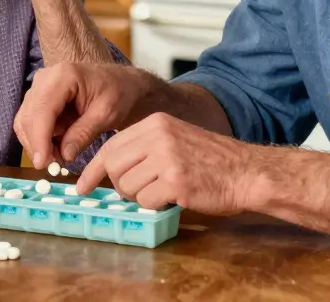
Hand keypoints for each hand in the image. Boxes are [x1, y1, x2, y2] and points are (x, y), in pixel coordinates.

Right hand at [13, 63, 152, 168]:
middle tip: (55, 167)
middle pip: (29, 116)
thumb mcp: (107, 115)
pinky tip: (56, 150)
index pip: (42, 109)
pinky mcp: (38, 99)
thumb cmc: (118, 94)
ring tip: (59, 159)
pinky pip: (30, 123)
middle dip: (38, 144)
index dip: (39, 138)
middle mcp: (45, 78)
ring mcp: (39, 87)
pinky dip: (39, 140)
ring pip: (25, 121)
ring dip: (37, 144)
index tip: (42, 163)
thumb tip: (64, 156)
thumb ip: (84, 134)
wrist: (120, 83)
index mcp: (64, 76)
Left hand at [75, 113, 252, 215]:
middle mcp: (158, 136)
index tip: (82, 186)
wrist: (247, 172)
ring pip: (127, 186)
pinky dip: (156, 206)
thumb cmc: (212, 161)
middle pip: (113, 166)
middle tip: (138, 191)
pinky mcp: (176, 181)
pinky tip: (176, 197)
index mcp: (156, 123)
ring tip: (164, 191)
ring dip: (140, 197)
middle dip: (118, 185)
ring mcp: (167, 158)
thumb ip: (145, 149)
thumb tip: (111, 170)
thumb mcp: (176, 140)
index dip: (94, 169)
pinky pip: (146, 201)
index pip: (111, 146)